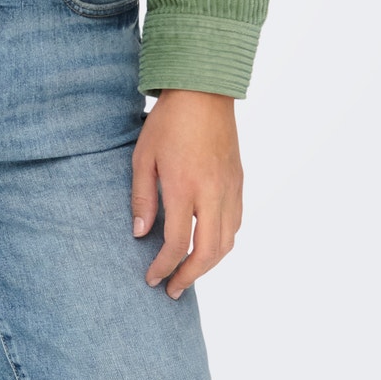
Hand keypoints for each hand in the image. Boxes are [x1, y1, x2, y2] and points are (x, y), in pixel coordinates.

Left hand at [131, 89, 242, 298]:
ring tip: (188, 273)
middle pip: (208, 253)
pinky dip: (222, 243)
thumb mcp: (143, 157)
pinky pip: (236, 224)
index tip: (151, 278)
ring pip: (227, 242)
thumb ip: (142, 197)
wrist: (204, 91)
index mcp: (185, 187)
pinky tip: (207, 245)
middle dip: (189, 277)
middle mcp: (212, 193)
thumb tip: (141, 233)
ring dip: (208, 265)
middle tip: (172, 289)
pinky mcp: (239, 183)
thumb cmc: (168, 122)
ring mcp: (230, 189)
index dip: (164, 267)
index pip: (178, 243)